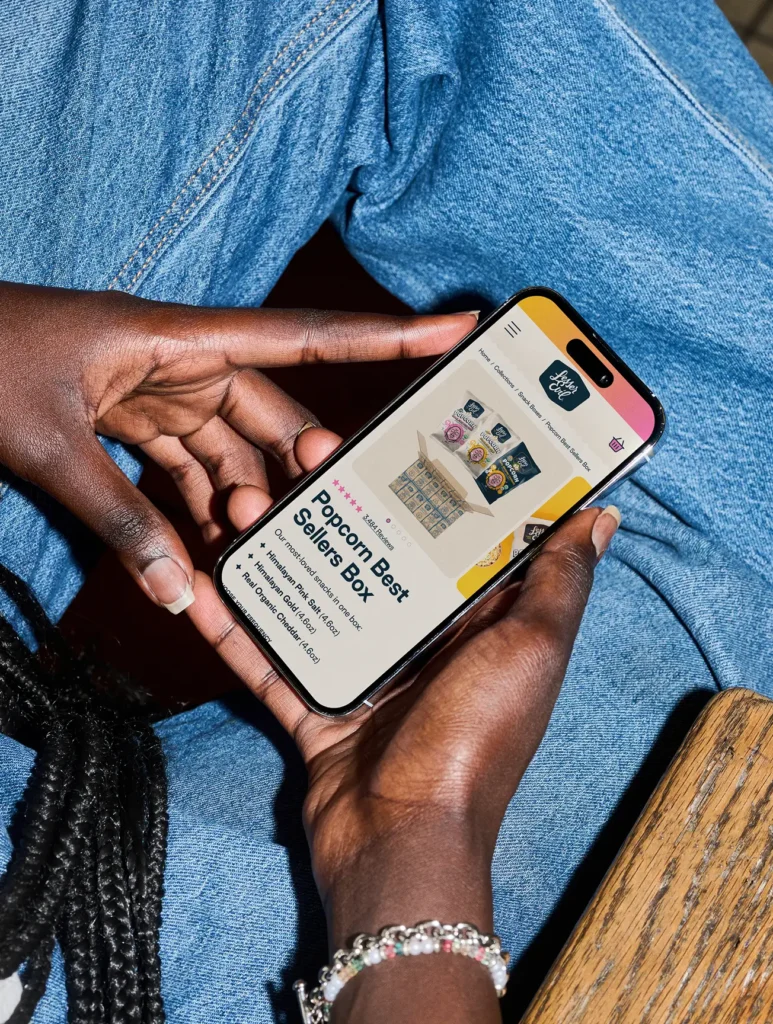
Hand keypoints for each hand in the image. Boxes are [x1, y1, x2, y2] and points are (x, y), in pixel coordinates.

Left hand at [0, 282, 474, 611]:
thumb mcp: (50, 444)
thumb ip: (119, 519)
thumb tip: (181, 594)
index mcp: (177, 341)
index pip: (302, 338)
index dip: (384, 337)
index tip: (454, 332)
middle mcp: (183, 363)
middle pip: (271, 415)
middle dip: (302, 464)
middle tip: (334, 510)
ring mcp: (159, 394)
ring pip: (232, 448)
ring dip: (248, 497)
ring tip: (261, 544)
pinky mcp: (133, 420)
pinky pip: (186, 466)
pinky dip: (199, 507)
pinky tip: (211, 548)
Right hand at [187, 430, 619, 944]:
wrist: (402, 841)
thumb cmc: (475, 739)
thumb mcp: (530, 649)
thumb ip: (559, 581)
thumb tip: (601, 513)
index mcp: (478, 622)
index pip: (452, 533)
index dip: (425, 478)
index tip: (390, 429)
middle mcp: (424, 642)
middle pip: (376, 555)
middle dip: (338, 501)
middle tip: (300, 453)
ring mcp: (366, 673)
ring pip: (317, 594)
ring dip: (278, 549)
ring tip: (240, 502)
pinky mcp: (317, 704)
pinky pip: (272, 658)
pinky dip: (238, 628)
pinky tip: (204, 583)